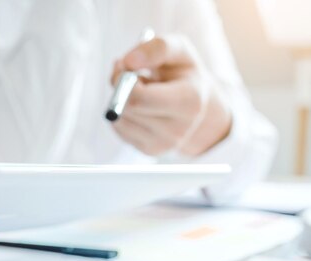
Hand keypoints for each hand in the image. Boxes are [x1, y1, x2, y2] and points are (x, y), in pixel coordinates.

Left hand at [110, 34, 231, 156]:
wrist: (202, 110)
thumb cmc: (186, 76)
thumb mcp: (180, 51)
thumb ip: (157, 48)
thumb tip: (127, 62)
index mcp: (189, 101)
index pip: (139, 99)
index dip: (123, 80)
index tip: (126, 67)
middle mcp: (177, 129)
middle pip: (126, 109)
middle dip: (120, 88)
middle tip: (129, 74)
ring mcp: (163, 144)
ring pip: (119, 120)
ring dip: (120, 101)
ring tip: (140, 91)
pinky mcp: (150, 151)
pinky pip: (120, 129)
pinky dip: (122, 114)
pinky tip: (139, 106)